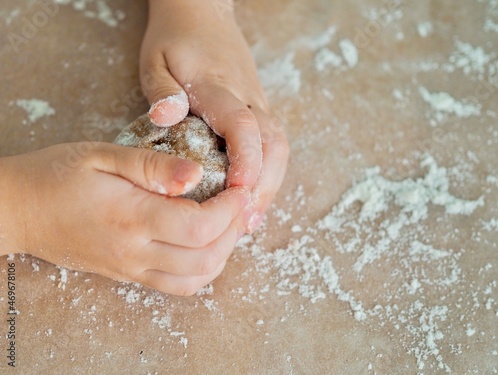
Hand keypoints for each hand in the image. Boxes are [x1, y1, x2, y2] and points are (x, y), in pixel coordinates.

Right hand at [0, 143, 249, 294]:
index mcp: (131, 217)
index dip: (230, 209)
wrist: (18, 210)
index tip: (239, 187)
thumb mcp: (103, 155)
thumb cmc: (57, 175)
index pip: (200, 227)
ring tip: (227, 223)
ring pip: (196, 279)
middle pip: (206, 259)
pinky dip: (202, 269)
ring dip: (222, 253)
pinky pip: (176, 286)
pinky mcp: (128, 274)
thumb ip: (153, 166)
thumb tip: (198, 174)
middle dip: (234, 231)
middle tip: (238, 203)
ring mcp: (131, 268)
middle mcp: (135, 251)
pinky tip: (204, 243)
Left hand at [140, 0, 289, 231]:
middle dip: (265, 186)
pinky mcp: (260, 110)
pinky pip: (273, 147)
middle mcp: (248, 98)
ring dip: (270, 186)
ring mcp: (259, 104)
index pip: (242, 125)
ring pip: (279, 148)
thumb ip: (161, 90)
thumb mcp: (156, 60)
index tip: (239, 192)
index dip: (245, 161)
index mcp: (219, 88)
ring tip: (250, 221)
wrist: (203, 14)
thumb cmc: (175, 41)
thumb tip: (167, 117)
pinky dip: (267, 177)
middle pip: (274, 144)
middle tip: (245, 222)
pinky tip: (253, 200)